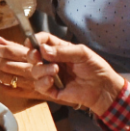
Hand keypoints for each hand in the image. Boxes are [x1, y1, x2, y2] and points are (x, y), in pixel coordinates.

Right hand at [0, 34, 124, 114]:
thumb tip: (43, 50)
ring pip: (32, 71)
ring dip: (40, 70)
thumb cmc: (95, 67)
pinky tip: (51, 81)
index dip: (33, 40)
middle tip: (29, 55)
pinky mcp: (51, 89)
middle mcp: (50, 61)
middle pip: (29, 55)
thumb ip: (62, 51)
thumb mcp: (82, 53)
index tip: (30, 44)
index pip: (40, 40)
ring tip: (55, 71)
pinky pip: (39, 86)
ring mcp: (49, 75)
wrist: (103, 89)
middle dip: (26, 55)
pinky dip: (43, 83)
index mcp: (57, 48)